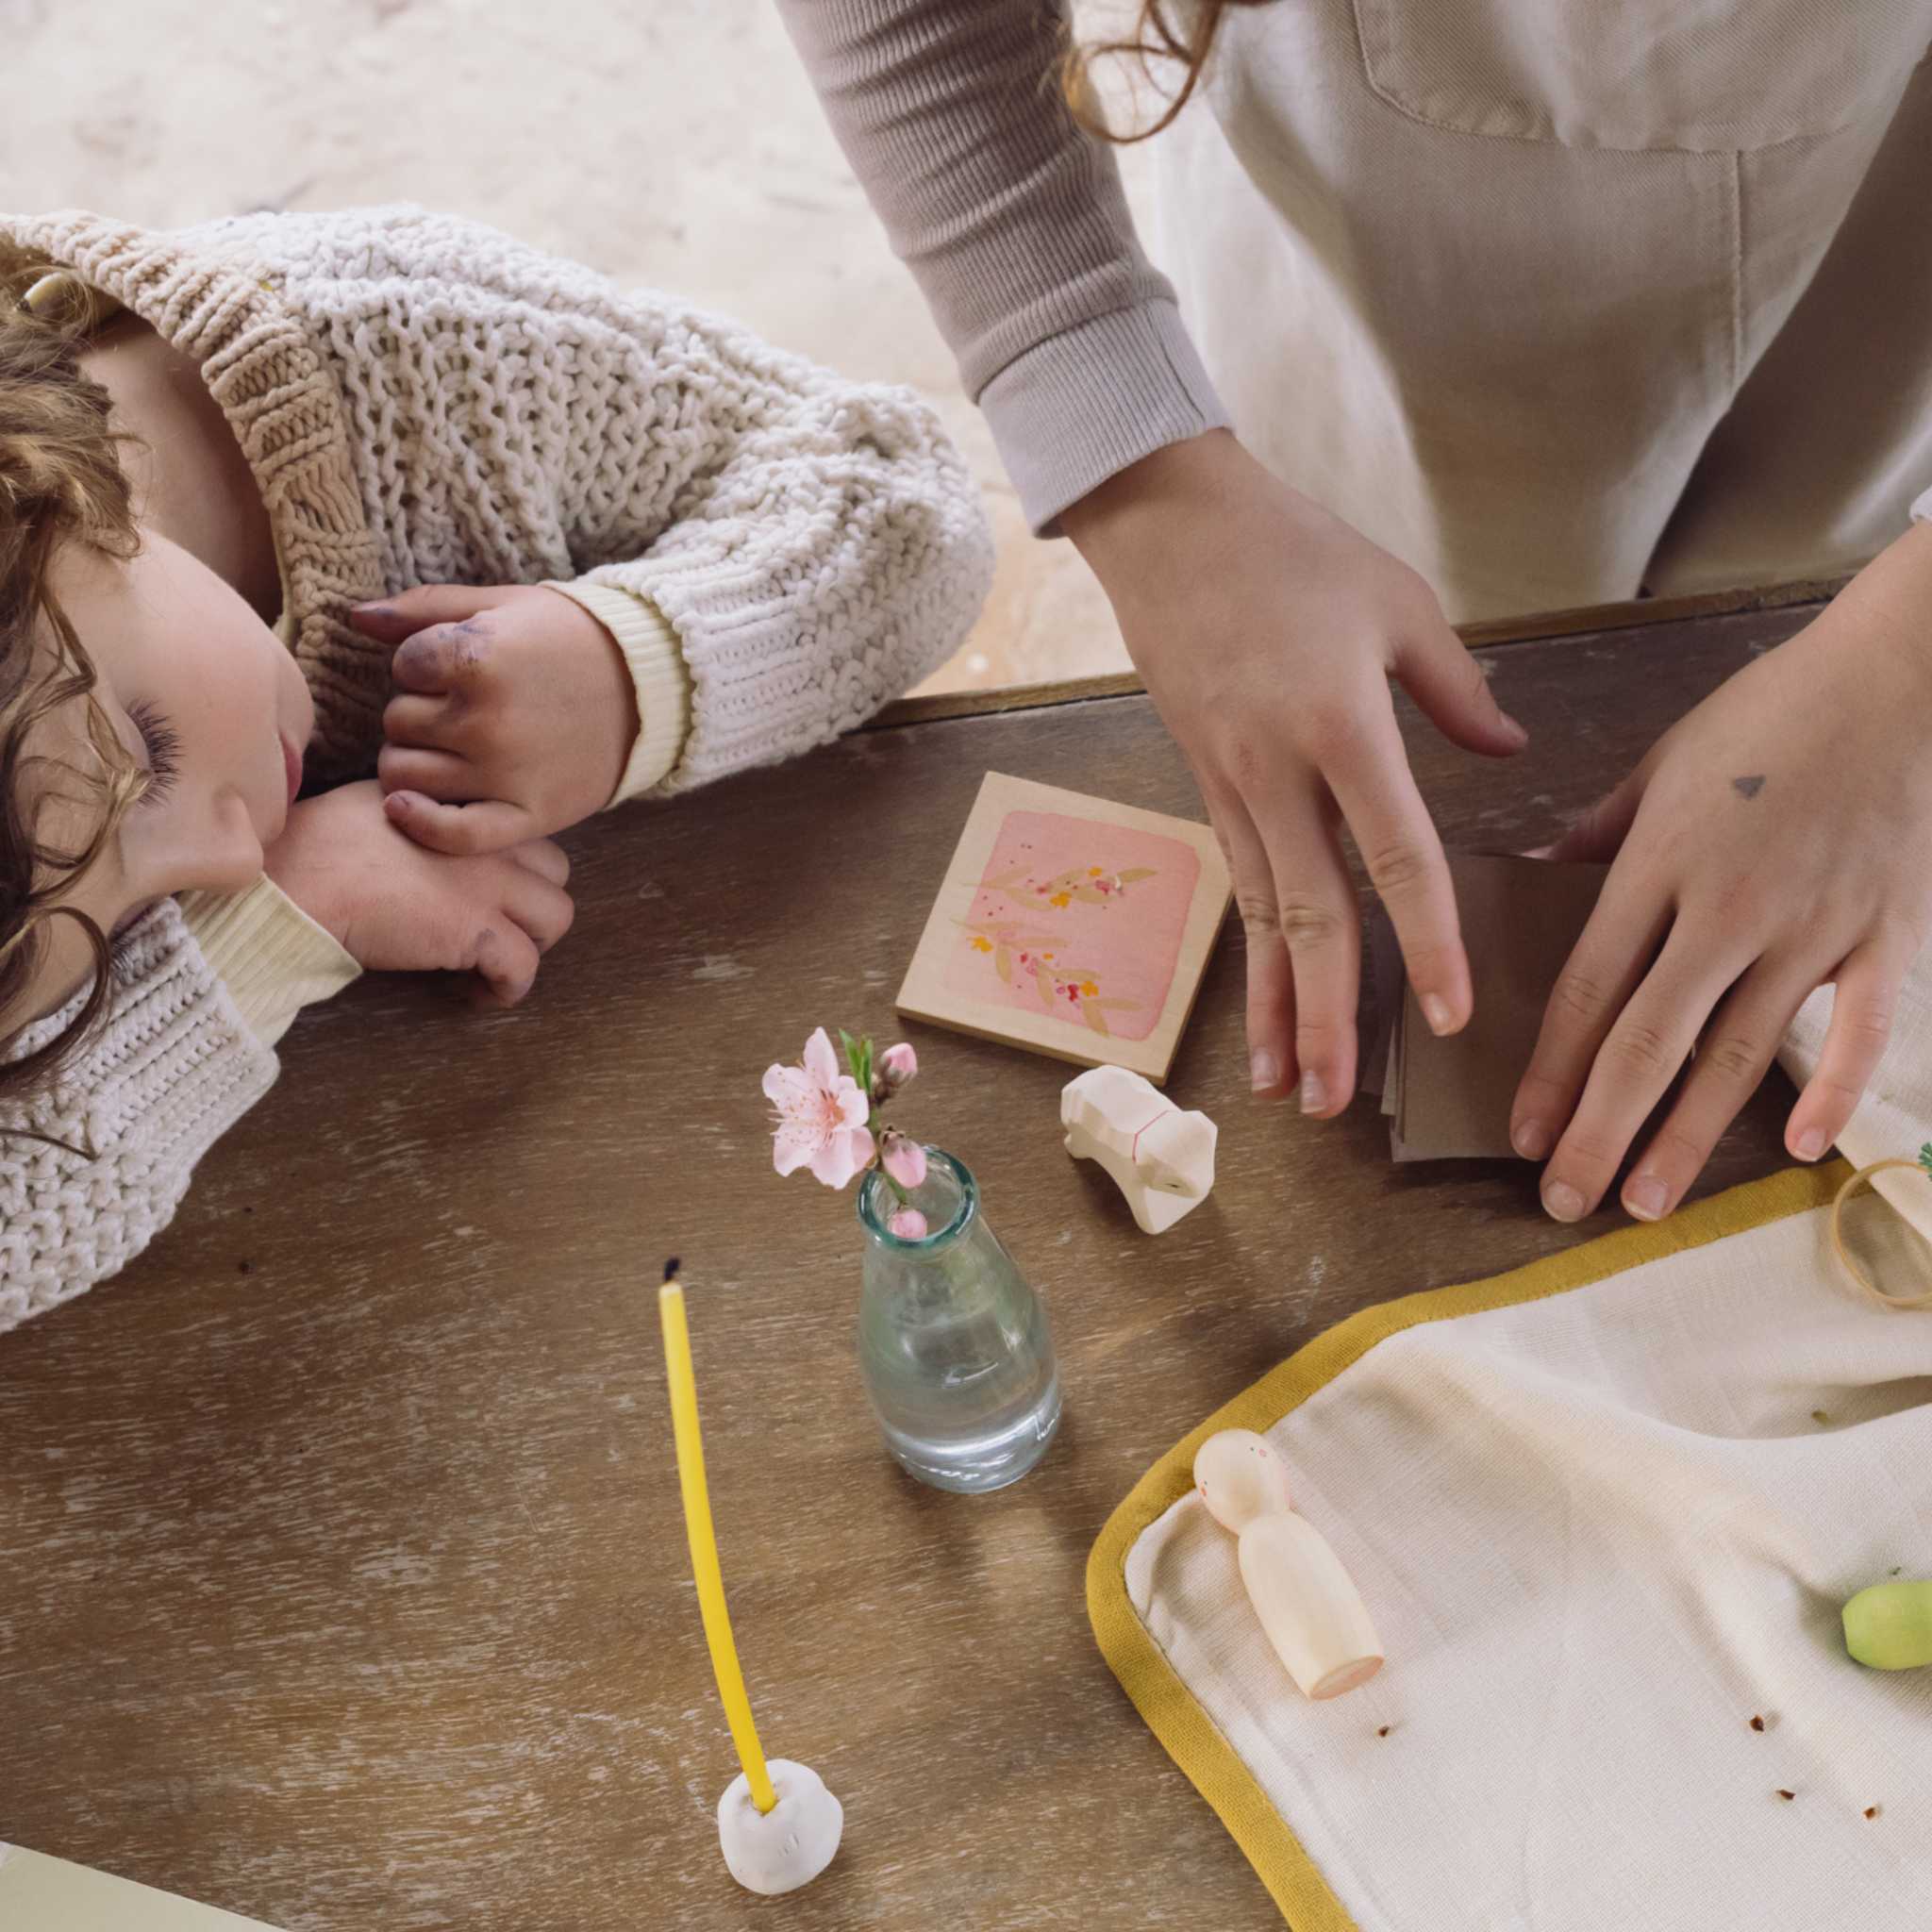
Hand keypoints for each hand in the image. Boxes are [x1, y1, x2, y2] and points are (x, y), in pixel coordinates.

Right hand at [264, 781, 573, 1006]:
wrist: (302, 880)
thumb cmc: (320, 842)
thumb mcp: (383, 798)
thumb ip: (425, 809)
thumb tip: (429, 823)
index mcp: (468, 806)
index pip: (524, 833)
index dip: (513, 867)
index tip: (485, 894)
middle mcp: (489, 841)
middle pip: (556, 871)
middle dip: (533, 902)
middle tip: (496, 929)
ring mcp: (491, 885)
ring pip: (556, 917)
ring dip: (531, 944)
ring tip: (491, 964)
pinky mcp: (479, 932)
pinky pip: (525, 967)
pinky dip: (507, 988)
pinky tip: (473, 994)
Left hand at [349, 584, 638, 853]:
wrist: (650, 688)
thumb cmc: (569, 639)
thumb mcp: (501, 605)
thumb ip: (424, 608)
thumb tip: (355, 617)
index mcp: (480, 657)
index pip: (402, 669)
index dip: (421, 665)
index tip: (453, 667)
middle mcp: (488, 719)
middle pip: (399, 722)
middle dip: (419, 712)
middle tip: (460, 708)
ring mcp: (505, 773)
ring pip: (405, 775)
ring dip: (412, 761)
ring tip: (448, 748)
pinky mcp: (526, 815)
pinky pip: (450, 834)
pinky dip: (419, 822)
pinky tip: (406, 806)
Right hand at [1061, 431, 1526, 1112]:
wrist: (1167, 525)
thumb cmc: (1291, 551)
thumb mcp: (1397, 603)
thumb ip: (1456, 689)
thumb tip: (1511, 747)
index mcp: (1341, 725)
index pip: (1395, 856)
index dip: (1425, 941)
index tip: (1446, 1014)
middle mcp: (1278, 772)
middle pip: (1309, 915)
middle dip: (1325, 1016)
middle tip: (1339, 1103)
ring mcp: (1231, 785)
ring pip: (1262, 918)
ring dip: (1276, 1008)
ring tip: (1290, 1089)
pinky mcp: (1207, 786)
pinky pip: (1238, 886)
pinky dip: (1251, 955)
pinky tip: (1261, 1006)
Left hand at [1512, 522, 1931, 1223]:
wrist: (1899, 675)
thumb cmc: (1769, 712)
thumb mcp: (1660, 764)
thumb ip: (1596, 834)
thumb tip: (1534, 873)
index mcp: (1660, 864)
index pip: (1589, 989)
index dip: (1552, 1070)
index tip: (1522, 1132)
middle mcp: (1729, 909)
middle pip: (1649, 1043)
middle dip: (1600, 1131)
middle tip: (1563, 1201)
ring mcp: (1812, 927)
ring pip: (1738, 1056)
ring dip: (1687, 1136)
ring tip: (1646, 1202)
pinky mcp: (1886, 935)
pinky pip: (1861, 1028)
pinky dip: (1835, 1091)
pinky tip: (1797, 1147)